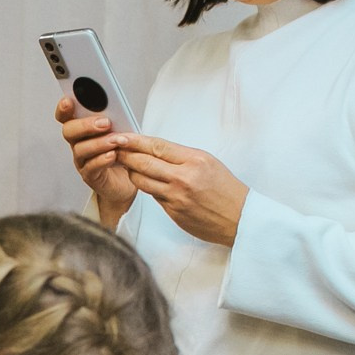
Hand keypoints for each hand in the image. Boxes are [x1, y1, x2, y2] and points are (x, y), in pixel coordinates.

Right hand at [55, 94, 134, 228]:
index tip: (69, 101)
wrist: (128, 180)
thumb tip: (118, 106)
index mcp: (83, 129)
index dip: (64, 109)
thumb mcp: (121, 130)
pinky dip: (101, 160)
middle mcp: (78, 143)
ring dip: (99, 143)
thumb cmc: (122, 152)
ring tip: (116, 140)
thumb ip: (115, 119)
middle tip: (105, 123)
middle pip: (69, 131)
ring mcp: (82, 160)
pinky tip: (112, 155)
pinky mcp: (90, 176)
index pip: (66, 116)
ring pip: (81, 149)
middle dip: (85, 125)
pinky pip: (91, 167)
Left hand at [112, 135, 249, 245]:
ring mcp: (176, 196)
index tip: (122, 137)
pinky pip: (152, 196)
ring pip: (141, 181)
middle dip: (125, 154)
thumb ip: (181, 157)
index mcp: (194, 160)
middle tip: (114, 149)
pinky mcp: (173, 212)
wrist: (240, 218)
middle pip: (143, 162)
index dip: (135, 141)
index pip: (157, 146)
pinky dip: (146, 187)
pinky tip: (143, 181)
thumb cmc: (225, 189)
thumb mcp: (208, 162)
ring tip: (126, 165)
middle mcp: (184, 177)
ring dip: (131, 172)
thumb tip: (154, 150)